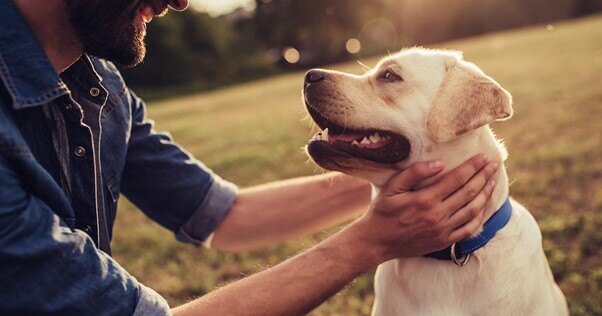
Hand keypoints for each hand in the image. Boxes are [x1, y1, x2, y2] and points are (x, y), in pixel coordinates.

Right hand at [350, 154, 497, 261]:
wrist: (377, 241)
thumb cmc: (383, 211)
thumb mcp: (392, 187)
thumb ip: (415, 173)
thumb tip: (439, 163)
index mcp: (426, 199)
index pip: (457, 179)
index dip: (473, 166)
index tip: (483, 157)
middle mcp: (437, 215)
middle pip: (469, 192)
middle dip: (483, 176)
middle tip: (493, 165)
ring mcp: (443, 230)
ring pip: (472, 210)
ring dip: (485, 194)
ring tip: (492, 182)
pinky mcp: (444, 241)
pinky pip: (468, 229)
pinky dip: (479, 216)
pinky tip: (483, 206)